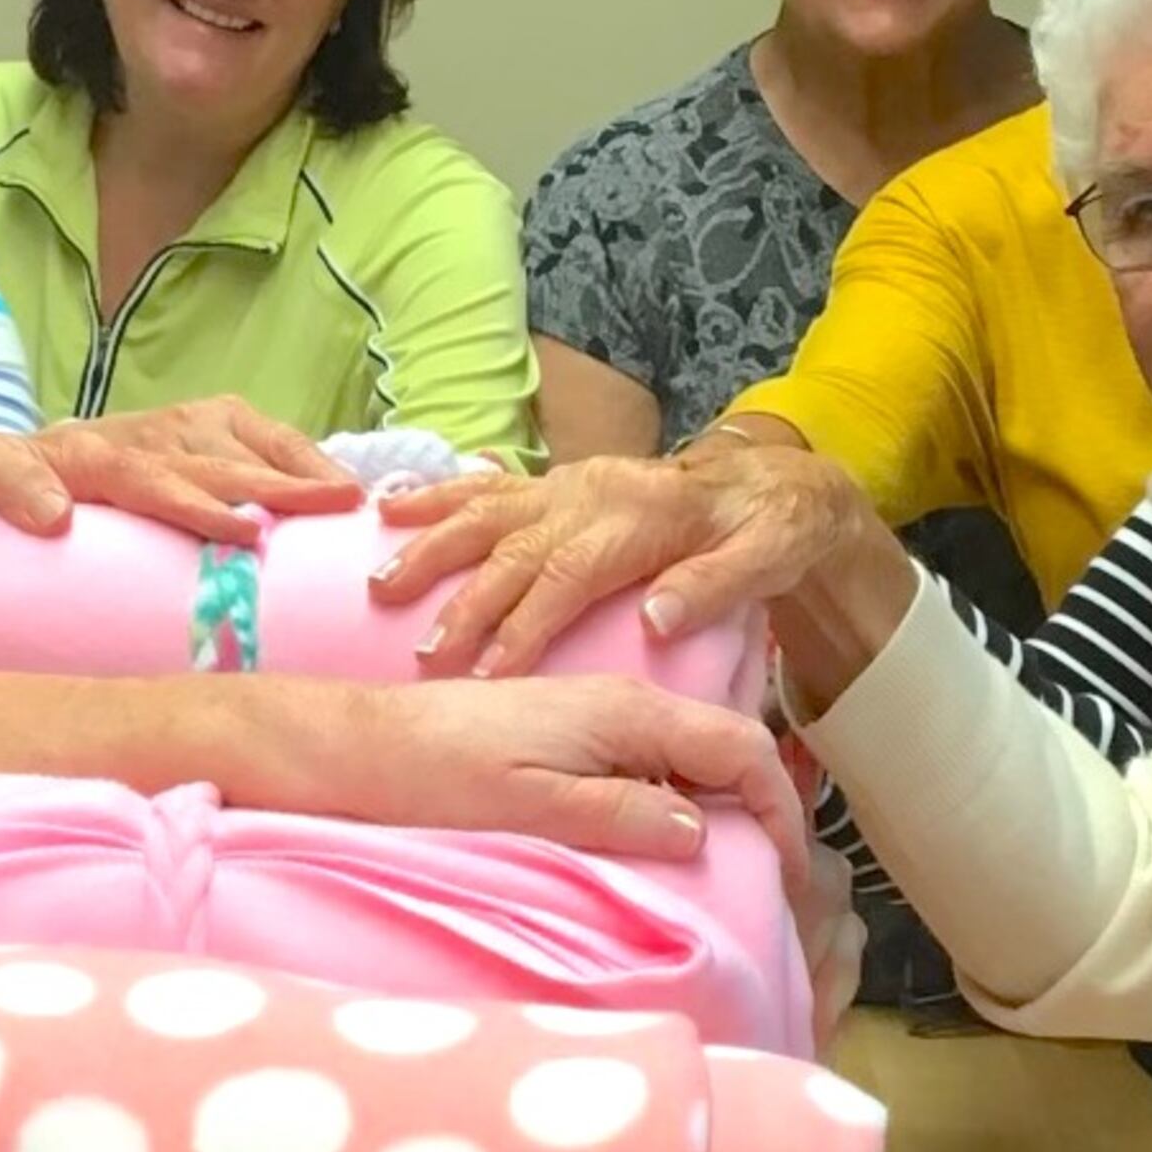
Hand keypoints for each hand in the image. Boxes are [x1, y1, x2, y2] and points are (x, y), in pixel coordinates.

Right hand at [0, 397, 359, 544]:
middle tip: (327, 509)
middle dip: (262, 476)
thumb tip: (259, 565)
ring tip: (236, 522)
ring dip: (174, 487)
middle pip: (187, 447)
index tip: (349, 496)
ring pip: (111, 459)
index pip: (224, 434)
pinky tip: (50, 518)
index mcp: (131, 451)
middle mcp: (88, 444)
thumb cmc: (5, 531)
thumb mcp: (98, 536)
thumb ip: (163, 542)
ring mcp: (29, 456)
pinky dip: (18, 488)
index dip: (287, 459)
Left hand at [240, 674, 784, 863]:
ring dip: (718, 811)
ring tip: (727, 878)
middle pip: (727, 750)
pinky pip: (649, 765)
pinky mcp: (571, 736)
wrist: (359, 745)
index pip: (744, 747)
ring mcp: (598, 718)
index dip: (781, 809)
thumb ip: (622, 813)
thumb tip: (701, 831)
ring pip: (690, 760)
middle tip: (770, 886)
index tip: (789, 873)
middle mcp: (624, 703)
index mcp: (629, 712)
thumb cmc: (436, 773)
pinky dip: (673, 803)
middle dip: (761, 813)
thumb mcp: (534, 805)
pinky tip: (661, 848)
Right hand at [369, 447, 876, 678]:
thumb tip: (659, 617)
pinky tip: (389, 508)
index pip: (567, 577)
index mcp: (637, 523)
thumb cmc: (768, 531)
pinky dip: (435, 495)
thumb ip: (712, 587)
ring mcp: (565, 485)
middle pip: (511, 550)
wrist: (771, 478)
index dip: (524, 626)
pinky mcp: (554, 483)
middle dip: (462, 602)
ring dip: (429, 546)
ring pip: (483, 511)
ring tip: (380, 583)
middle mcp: (589, 497)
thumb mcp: (767, 560)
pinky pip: (485, 485)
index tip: (484, 674)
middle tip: (424, 654)